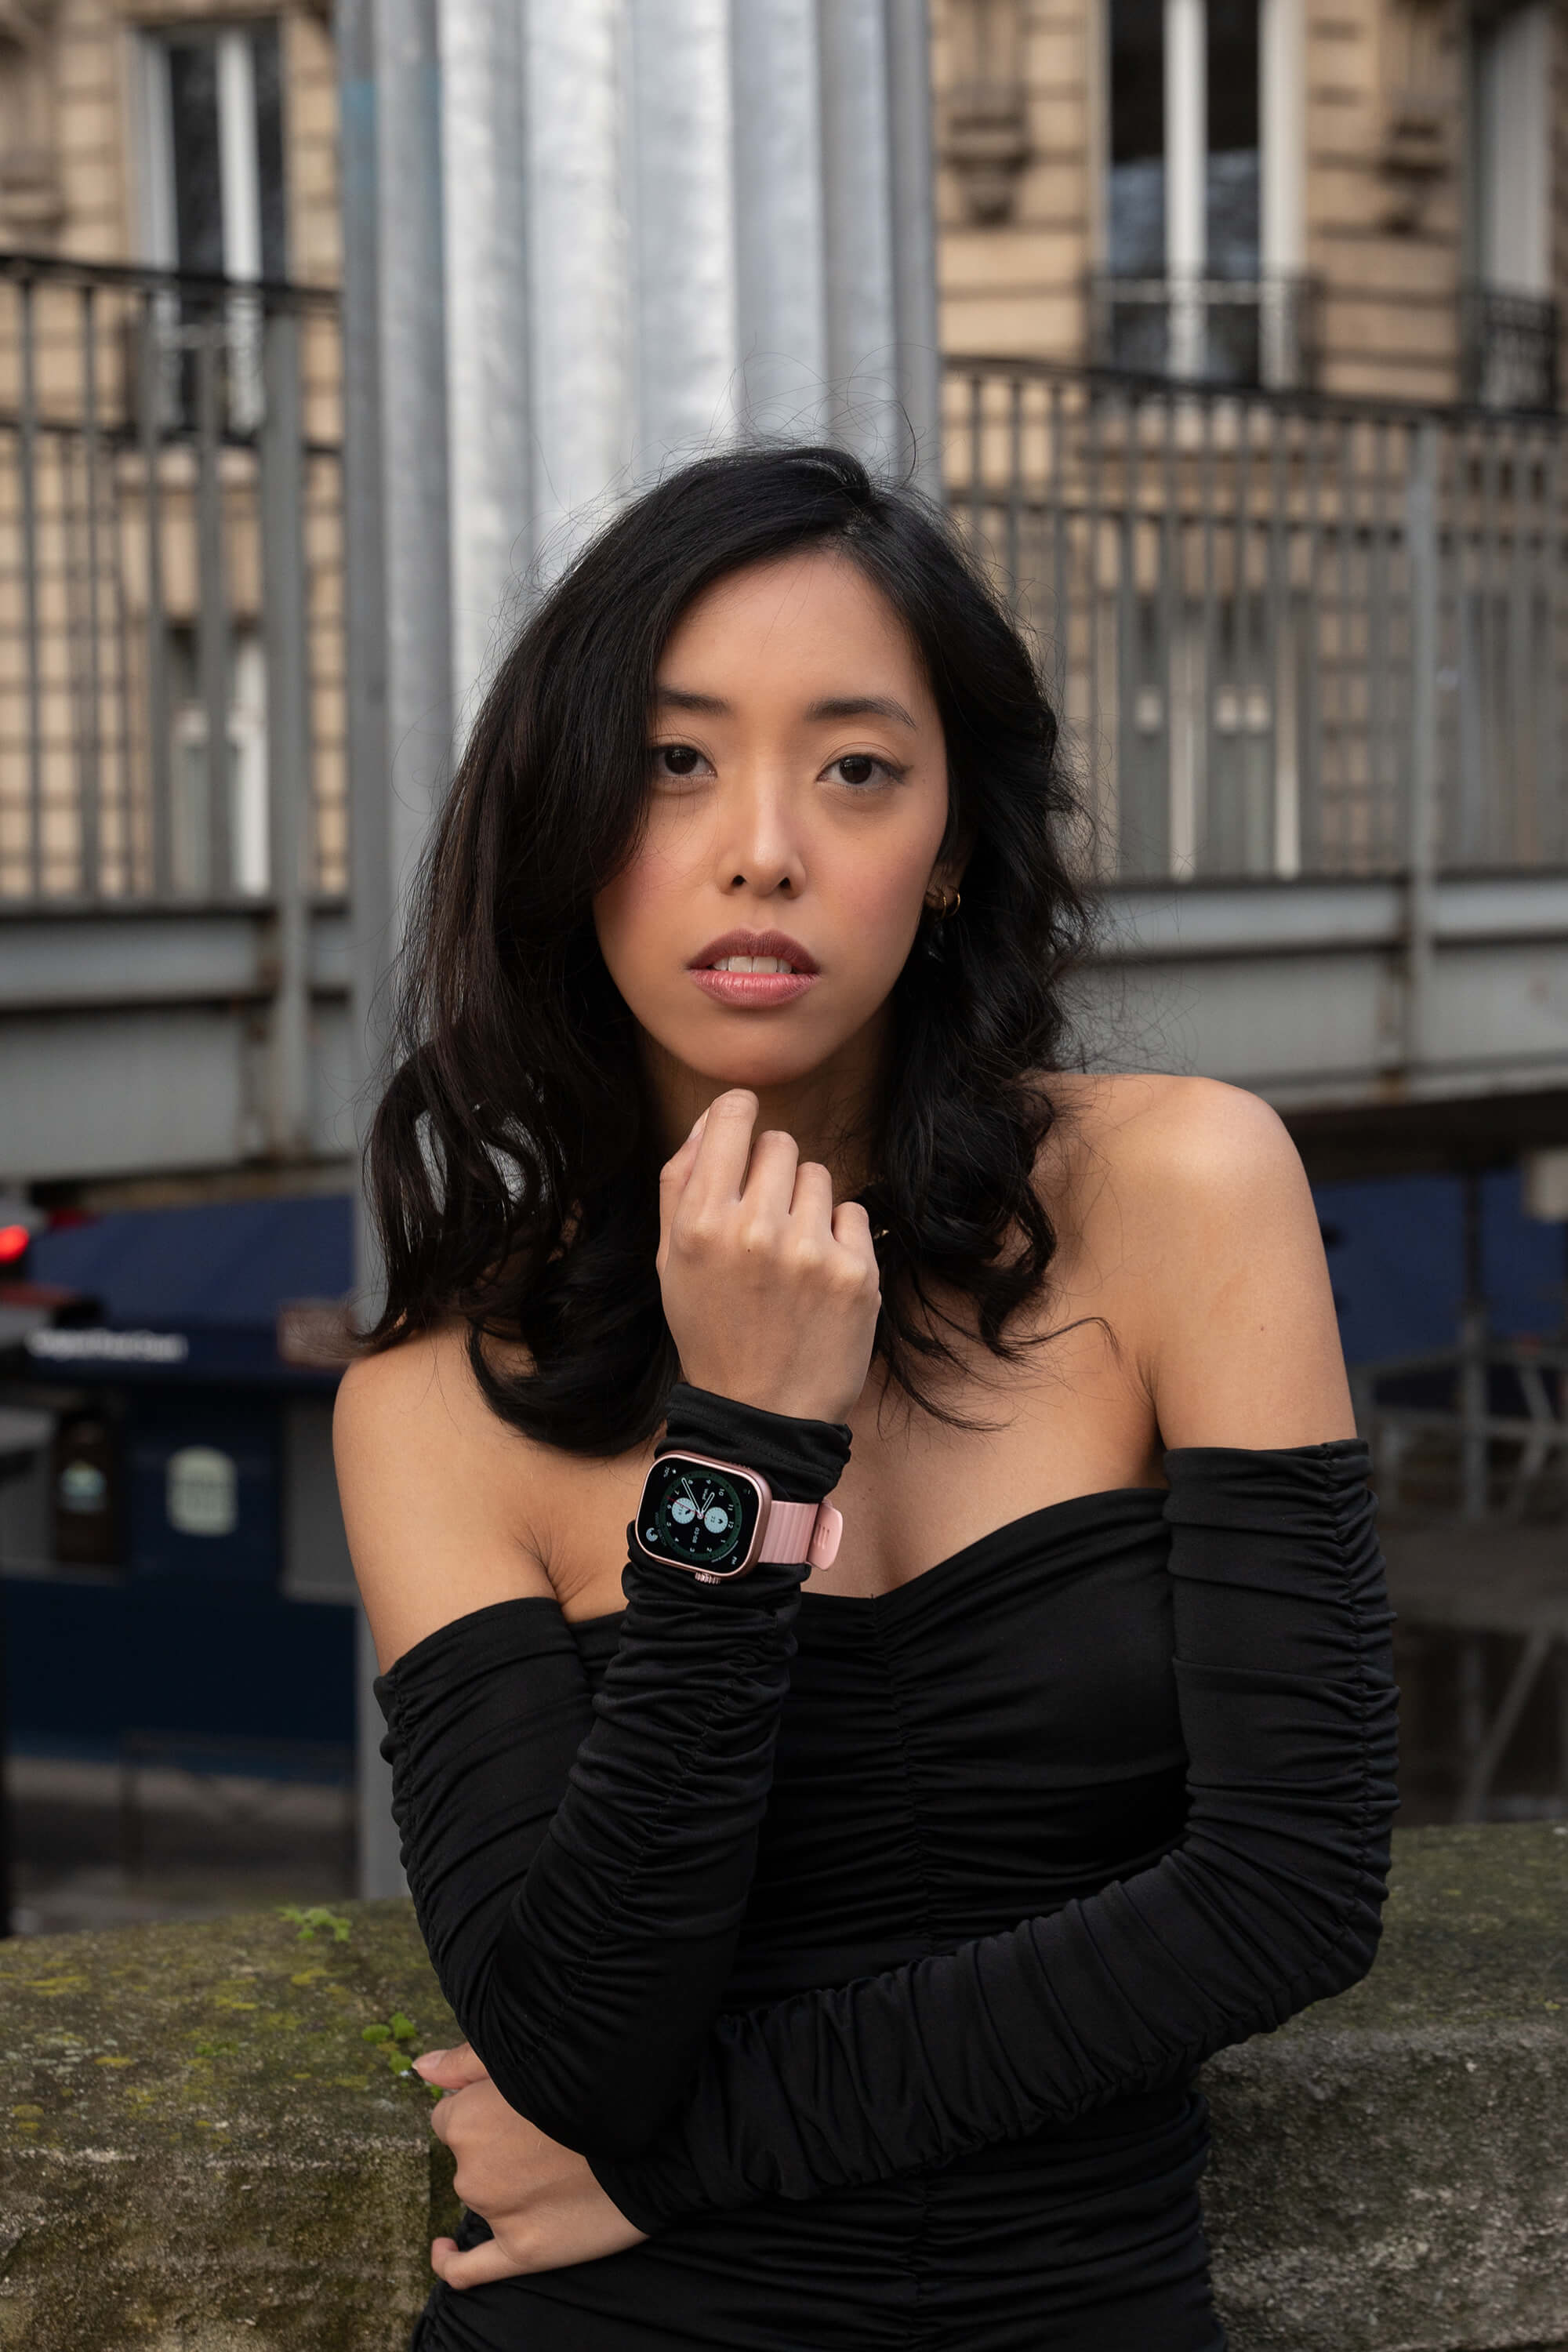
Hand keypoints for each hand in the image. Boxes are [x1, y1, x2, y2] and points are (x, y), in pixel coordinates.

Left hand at [415, 2044, 647, 2284]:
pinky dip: (450, 2261)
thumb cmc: (590, 2080)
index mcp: (467, 2121)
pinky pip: (468, 2269)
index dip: (483, 2110)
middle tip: (545, 2131)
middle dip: (496, 2145)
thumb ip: (465, 2063)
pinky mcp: (524, 2251)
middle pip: (469, 2157)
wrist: (654, 2131)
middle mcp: (473, 2170)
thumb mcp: (522, 2056)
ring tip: (556, 2162)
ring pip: (482, 2194)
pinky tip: (443, 2249)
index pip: (452, 2118)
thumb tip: (421, 2068)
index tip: (516, 2108)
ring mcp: (497, 2215)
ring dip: (503, 2181)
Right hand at [657, 1090, 879, 1423]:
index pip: (733, 1118)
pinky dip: (837, 1237)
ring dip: (805, 1204)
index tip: (744, 1126)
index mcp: (702, 1224)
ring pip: (818, 1175)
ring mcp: (811, 1251)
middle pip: (779, 1143)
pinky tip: (817, 1276)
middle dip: (771, 1171)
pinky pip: (852, 1213)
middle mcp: (755, 1229)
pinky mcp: (855, 1272)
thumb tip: (712, 1117)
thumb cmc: (711, 1331)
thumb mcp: (672, 1260)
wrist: (762, 1412)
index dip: (739, 1116)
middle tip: (763, 1218)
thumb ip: (682, 1182)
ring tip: (790, 1254)